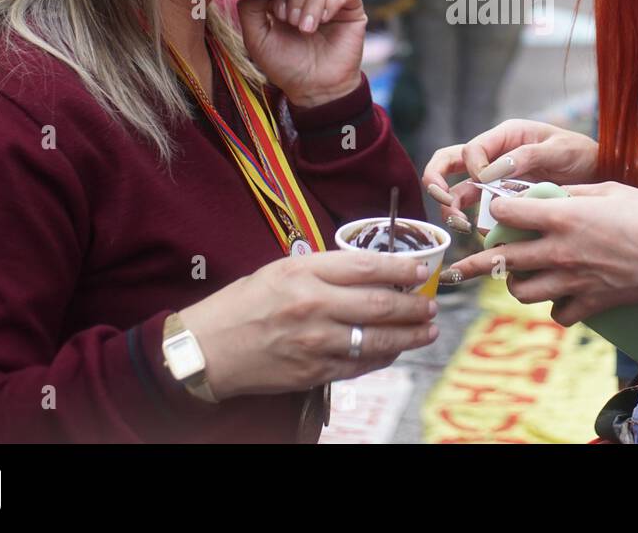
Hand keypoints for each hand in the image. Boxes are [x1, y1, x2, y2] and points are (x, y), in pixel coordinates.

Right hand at [179, 250, 438, 398]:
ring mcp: (315, 342)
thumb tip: (371, 269)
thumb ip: (325, 269)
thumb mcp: (282, 270)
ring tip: (427, 329)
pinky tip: (396, 350)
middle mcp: (313, 306)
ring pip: (378, 339)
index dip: (401, 267)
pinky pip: (361, 365)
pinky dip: (384, 357)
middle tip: (430, 303)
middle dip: (413, 305)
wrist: (208, 349)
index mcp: (304, 273)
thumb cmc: (243, 304)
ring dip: (410, 335)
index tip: (421, 268)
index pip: (366, 266)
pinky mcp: (314, 371)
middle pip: (380, 303)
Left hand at [239, 0, 365, 107]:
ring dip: (311, 4)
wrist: (315, 88)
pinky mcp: (352, 8)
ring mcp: (331, 2)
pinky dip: (333, 0)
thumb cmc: (286, 66)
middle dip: (294, 0)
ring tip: (307, 28)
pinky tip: (325, 19)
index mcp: (285, 0)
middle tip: (292, 24)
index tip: (276, 15)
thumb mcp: (257, 39)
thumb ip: (250, 10)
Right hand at [422, 119, 598, 225]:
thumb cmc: (581, 155)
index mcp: (506, 136)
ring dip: (452, 208)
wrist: (598, 177)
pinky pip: (478, 211)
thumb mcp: (560, 151)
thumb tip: (490, 172)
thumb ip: (526, 157)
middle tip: (446, 204)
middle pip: (448, 163)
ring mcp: (495, 179)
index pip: (471, 149)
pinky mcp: (501, 200)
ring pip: (457, 190)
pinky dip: (474, 223)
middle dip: (438, 182)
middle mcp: (494, 156)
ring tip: (463, 225)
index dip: (472, 167)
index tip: (485, 183)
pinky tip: (484, 235)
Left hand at [444, 181, 637, 325]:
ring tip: (519, 276)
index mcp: (562, 218)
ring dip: (516, 284)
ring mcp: (572, 281)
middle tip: (458, 269)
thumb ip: (574, 194)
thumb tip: (549, 196)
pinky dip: (555, 307)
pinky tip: (561, 296)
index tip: (496, 209)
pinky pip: (558, 313)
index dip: (497, 210)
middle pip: (501, 261)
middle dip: (474, 264)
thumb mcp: (610, 190)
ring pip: (522, 292)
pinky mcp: (589, 304)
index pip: (508, 215)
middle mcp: (559, 251)